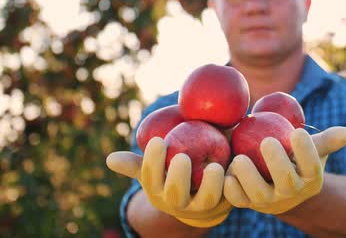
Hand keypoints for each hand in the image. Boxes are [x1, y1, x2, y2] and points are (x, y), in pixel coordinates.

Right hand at [106, 138, 231, 227]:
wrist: (203, 199)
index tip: (157, 140)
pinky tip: (235, 169)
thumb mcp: (157, 170)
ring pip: (206, 199)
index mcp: (157, 190)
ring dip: (210, 184)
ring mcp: (203, 205)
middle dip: (177, 177)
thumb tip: (110, 160)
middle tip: (182, 157)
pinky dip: (233, 184)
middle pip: (175, 193)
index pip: (150, 176)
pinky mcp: (225, 202)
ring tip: (215, 166)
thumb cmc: (176, 173)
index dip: (152, 161)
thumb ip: (139, 163)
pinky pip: (230, 196)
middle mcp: (178, 201)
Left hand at [223, 126, 345, 213]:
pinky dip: (231, 188)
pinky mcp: (248, 203)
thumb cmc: (296, 158)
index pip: (312, 167)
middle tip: (267, 141)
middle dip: (278, 163)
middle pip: (287, 182)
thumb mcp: (313, 149)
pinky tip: (227, 172)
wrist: (278, 183)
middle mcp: (291, 193)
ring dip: (249, 176)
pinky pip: (238, 200)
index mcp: (310, 179)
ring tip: (241, 158)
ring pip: (259, 193)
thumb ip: (326, 140)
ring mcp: (269, 200)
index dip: (306, 151)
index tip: (297, 131)